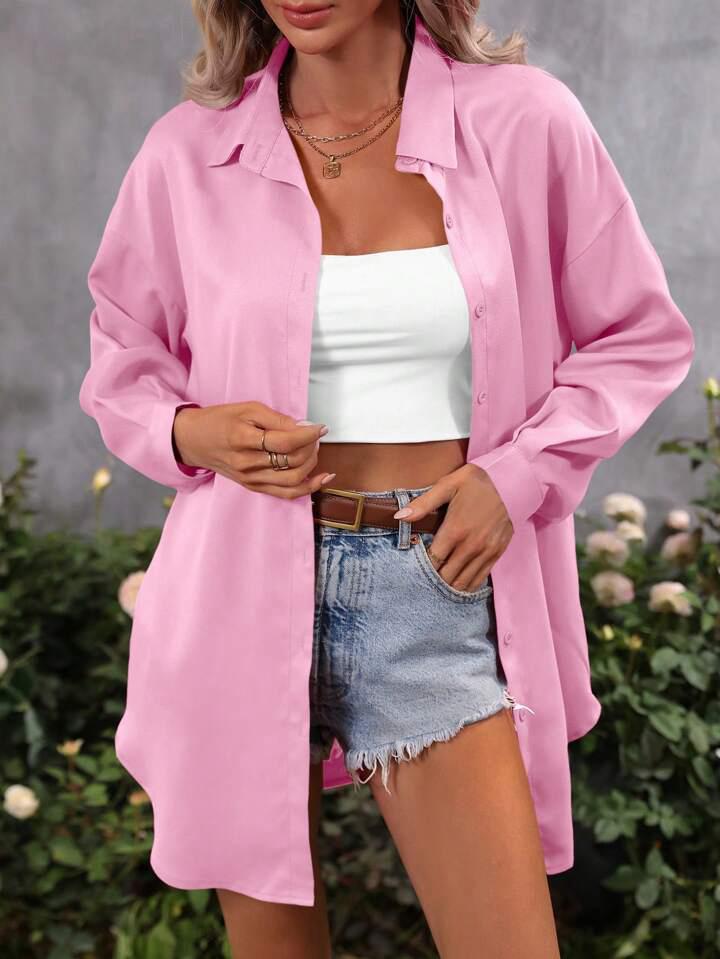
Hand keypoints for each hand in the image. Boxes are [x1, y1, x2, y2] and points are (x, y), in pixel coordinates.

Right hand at [172, 401, 335, 497]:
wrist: (193, 441)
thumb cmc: (220, 420)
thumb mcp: (247, 409)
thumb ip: (277, 419)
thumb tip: (304, 428)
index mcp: (243, 440)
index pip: (285, 442)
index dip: (308, 435)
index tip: (321, 427)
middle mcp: (247, 463)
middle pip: (292, 461)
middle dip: (311, 447)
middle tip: (314, 435)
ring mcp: (250, 479)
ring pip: (293, 479)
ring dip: (312, 465)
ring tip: (314, 449)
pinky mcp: (253, 487)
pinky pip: (286, 493)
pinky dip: (308, 487)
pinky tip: (323, 478)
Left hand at [393, 463, 513, 591]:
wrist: (512, 483)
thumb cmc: (476, 483)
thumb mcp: (447, 486)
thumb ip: (423, 504)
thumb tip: (399, 516)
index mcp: (455, 530)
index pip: (433, 560)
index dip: (421, 567)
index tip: (413, 567)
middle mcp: (471, 545)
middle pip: (446, 576)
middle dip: (433, 579)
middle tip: (423, 577)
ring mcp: (486, 552)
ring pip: (463, 582)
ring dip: (449, 586)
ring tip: (438, 583)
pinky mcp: (497, 553)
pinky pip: (480, 578)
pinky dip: (467, 584)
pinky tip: (457, 583)